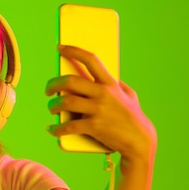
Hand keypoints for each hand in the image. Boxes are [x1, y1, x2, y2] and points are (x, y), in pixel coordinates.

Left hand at [45, 45, 155, 161]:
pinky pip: (69, 126)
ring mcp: (98, 109)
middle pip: (70, 81)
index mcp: (110, 84)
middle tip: (48, 90)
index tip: (59, 48)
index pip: (90, 60)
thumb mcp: (130, 96)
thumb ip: (119, 85)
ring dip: (53, 106)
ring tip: (51, 109)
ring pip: (66, 102)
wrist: (140, 141)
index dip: (73, 51)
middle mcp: (103, 93)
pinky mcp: (94, 126)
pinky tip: (52, 129)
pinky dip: (56, 129)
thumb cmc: (134, 118)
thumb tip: (111, 76)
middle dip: (53, 84)